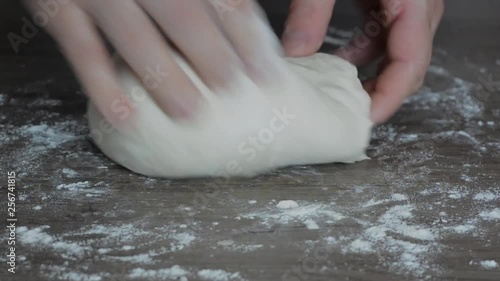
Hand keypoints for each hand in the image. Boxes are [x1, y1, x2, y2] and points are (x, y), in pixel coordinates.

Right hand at [24, 0, 275, 122]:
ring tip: (191, 114)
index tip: (267, 73)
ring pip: (135, 36)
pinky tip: (124, 116)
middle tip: (235, 93)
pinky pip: (80, 49)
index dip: (247, 37)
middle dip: (213, 57)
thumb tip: (285, 40)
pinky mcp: (57, 4)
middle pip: (184, 14)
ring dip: (165, 79)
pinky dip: (102, 85)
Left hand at [281, 0, 444, 123]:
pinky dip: (361, 48)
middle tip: (349, 113)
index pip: (410, 62)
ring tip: (334, 88)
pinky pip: (382, 29)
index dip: (388, 96)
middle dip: (379, 89)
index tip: (364, 119)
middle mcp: (414, 0)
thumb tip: (295, 54)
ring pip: (394, 47)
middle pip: (407, 60)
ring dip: (366, 71)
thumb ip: (312, 9)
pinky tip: (335, 56)